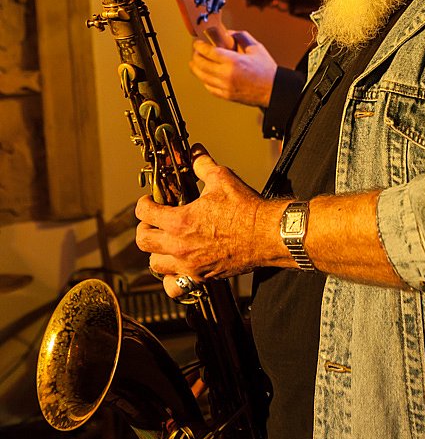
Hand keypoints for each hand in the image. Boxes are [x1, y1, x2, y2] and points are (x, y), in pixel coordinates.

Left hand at [135, 152, 264, 297]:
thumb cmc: (246, 210)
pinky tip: (176, 267)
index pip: (144, 213)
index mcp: (180, 221)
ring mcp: (189, 265)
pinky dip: (170, 279)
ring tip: (165, 242)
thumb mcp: (222, 179)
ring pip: (154, 264)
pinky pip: (173, 286)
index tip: (149, 201)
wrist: (267, 235)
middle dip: (145, 227)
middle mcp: (179, 246)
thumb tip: (195, 152)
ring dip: (156, 251)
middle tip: (154, 220)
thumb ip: (203, 164)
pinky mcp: (201, 277)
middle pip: (143, 240)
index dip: (144, 203)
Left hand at [190, 30, 276, 107]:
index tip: (197, 43)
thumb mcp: (256, 48)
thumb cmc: (266, 70)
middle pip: (201, 64)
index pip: (208, 52)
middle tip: (196, 52)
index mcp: (233, 61)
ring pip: (202, 77)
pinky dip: (204, 80)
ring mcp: (225, 87)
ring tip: (195, 63)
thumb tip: (229, 33)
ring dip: (196, 68)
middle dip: (195, 56)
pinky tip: (205, 75)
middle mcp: (226, 74)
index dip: (199, 46)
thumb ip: (241, 37)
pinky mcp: (226, 95)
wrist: (273, 90)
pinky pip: (209, 87)